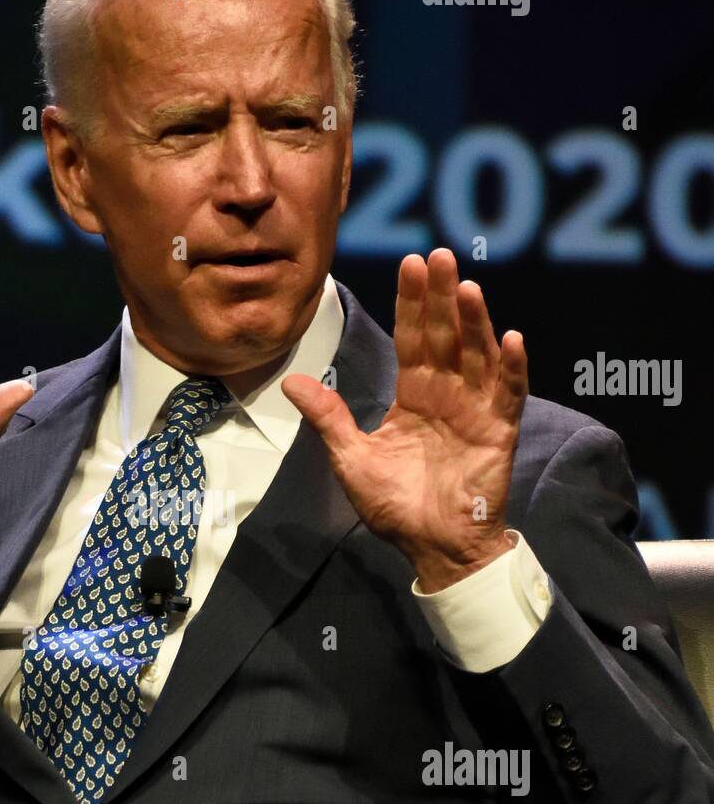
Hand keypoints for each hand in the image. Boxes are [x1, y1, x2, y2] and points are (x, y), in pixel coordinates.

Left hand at [281, 248, 527, 592]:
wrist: (432, 548)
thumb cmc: (396, 507)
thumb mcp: (351, 458)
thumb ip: (328, 416)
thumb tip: (290, 380)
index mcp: (414, 396)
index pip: (413, 338)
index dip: (411, 303)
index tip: (409, 264)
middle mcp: (447, 394)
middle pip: (445, 335)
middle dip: (440, 296)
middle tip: (437, 255)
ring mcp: (476, 410)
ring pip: (477, 355)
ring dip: (475, 321)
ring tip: (466, 286)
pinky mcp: (499, 432)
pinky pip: (509, 393)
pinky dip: (513, 366)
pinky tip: (511, 337)